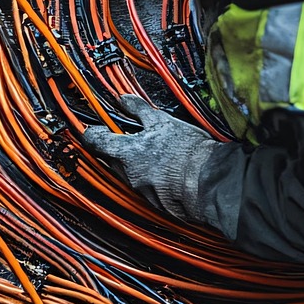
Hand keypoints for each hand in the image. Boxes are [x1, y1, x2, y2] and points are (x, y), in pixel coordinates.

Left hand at [81, 95, 218, 220]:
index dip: (93, 133)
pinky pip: (147, 188)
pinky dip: (153, 178)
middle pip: (111, 159)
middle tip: (136, 137)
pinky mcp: (156, 204)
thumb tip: (124, 100)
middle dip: (119, 148)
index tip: (98, 128)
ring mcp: (141, 191)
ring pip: (130, 174)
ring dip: (138, 164)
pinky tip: (168, 170)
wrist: (210, 182)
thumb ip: (138, 110)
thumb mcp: (162, 122)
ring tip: (159, 153)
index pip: (94, 142)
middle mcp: (128, 175)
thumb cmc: (188, 153)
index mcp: (125, 153)